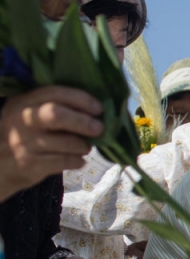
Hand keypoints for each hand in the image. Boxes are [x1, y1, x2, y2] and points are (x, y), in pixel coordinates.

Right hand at [0, 85, 102, 201]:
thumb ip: (53, 106)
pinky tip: (78, 160)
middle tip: (99, 128)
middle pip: (56, 115)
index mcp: (23, 101)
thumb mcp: (28, 114)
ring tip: (85, 147)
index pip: (54, 93)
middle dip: (82, 121)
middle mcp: (21, 120)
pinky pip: (64, 161)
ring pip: (66, 143)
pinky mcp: (30, 164)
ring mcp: (24, 143)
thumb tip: (95, 109)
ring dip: (83, 145)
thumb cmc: (23, 135)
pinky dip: (77, 161)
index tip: (98, 108)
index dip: (80, 98)